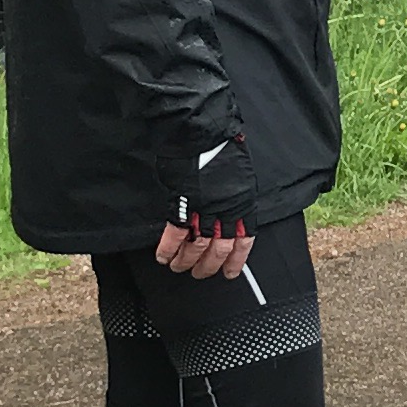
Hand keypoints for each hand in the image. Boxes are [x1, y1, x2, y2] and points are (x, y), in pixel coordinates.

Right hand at [160, 137, 262, 274]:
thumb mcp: (238, 175)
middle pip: (219, 249)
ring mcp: (203, 209)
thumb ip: (233, 198)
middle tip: (199, 274)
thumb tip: (227, 214)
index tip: (230, 273)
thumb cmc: (221, 148)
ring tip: (178, 268)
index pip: (243, 241)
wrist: (202, 132)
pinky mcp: (182, 204)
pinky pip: (175, 234)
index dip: (236, 260)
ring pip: (196, 246)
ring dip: (186, 261)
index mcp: (242, 204)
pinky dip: (168, 249)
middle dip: (208, 266)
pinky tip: (163, 256)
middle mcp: (226, 211)